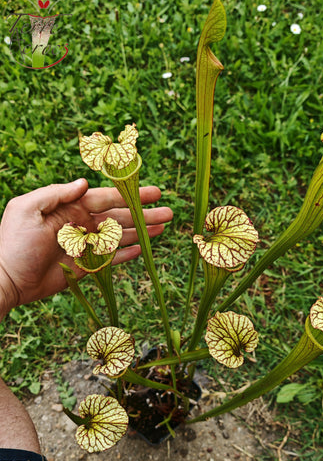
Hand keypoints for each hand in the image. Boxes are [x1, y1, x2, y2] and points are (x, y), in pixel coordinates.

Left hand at [0, 179, 172, 316]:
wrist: (6, 278)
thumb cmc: (12, 241)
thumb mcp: (28, 209)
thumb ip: (56, 194)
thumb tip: (84, 182)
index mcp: (70, 207)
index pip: (106, 198)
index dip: (129, 195)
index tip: (153, 192)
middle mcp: (82, 224)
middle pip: (119, 216)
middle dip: (143, 213)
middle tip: (168, 212)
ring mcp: (86, 246)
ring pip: (120, 236)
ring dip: (141, 232)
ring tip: (163, 228)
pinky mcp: (87, 266)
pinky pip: (112, 258)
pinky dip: (127, 253)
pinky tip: (143, 248)